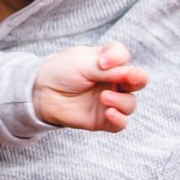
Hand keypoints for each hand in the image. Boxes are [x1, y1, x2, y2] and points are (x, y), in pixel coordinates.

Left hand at [33, 41, 148, 132]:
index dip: (118, 58)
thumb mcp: (82, 62)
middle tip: (129, 78)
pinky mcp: (103, 120)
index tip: (102, 62)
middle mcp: (113, 81)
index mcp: (108, 62)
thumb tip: (127, 72)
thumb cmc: (61, 72)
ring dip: (121, 100)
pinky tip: (109, 112)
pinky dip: (119, 119)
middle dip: (138, 78)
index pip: (123, 56)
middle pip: (138, 80)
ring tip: (104, 97)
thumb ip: (105, 68)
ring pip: (130, 103)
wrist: (41, 93)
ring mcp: (110, 101)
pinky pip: (121, 123)